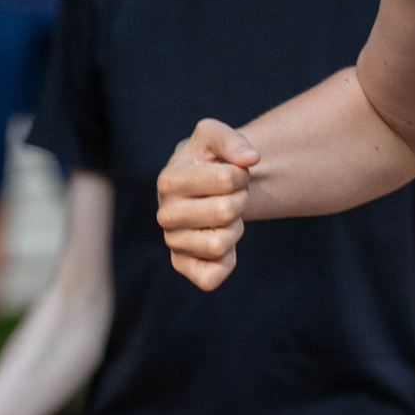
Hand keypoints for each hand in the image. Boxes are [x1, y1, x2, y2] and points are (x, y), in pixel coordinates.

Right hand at [156, 120, 259, 290]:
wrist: (203, 187)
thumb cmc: (208, 160)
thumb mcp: (214, 136)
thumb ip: (232, 140)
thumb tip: (250, 159)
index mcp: (169, 180)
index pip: (227, 180)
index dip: (242, 175)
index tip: (234, 173)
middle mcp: (165, 214)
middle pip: (225, 212)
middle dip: (241, 201)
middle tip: (233, 196)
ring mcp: (172, 241)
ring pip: (220, 245)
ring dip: (235, 229)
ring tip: (224, 217)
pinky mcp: (182, 265)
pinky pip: (211, 278)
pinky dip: (227, 262)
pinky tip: (222, 242)